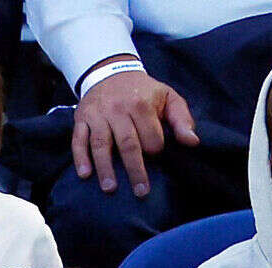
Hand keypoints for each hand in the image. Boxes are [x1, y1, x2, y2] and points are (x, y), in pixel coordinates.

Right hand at [72, 66, 197, 196]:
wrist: (111, 71)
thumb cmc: (144, 91)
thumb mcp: (168, 97)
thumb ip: (182, 119)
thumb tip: (192, 142)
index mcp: (141, 104)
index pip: (150, 137)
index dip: (155, 149)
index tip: (155, 155)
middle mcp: (118, 109)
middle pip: (128, 144)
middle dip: (135, 170)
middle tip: (141, 192)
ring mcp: (98, 115)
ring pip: (101, 144)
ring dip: (105, 168)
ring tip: (110, 189)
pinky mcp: (82, 118)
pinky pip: (78, 139)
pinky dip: (80, 157)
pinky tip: (85, 174)